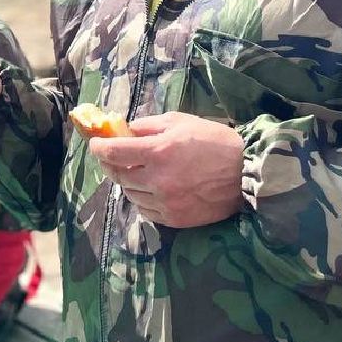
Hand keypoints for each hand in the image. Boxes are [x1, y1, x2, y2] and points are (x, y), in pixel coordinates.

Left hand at [89, 112, 244, 228]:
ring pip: (131, 194)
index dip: (99, 148)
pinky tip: (150, 190)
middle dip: (110, 165)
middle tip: (111, 158)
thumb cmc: (213, 141)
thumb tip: (125, 131)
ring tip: (135, 172)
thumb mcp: (180, 122)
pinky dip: (143, 199)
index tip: (96, 144)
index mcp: (158, 153)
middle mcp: (157, 180)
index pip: (113, 152)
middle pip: (118, 176)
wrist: (246, 173)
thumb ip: (148, 126)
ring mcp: (166, 203)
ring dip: (128, 182)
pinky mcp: (175, 219)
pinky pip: (146, 210)